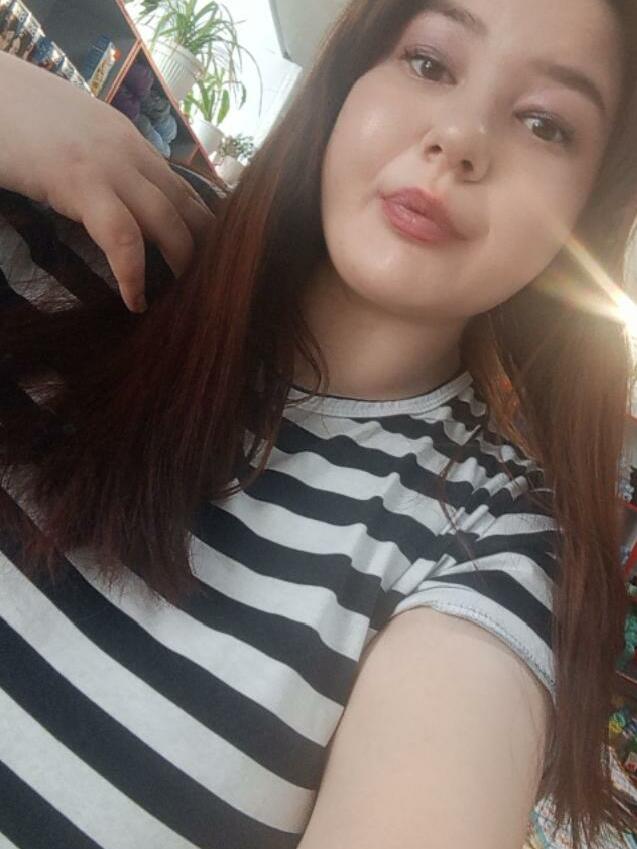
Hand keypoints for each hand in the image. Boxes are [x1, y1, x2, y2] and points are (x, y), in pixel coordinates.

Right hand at [0, 52, 212, 311]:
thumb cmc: (20, 115)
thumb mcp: (77, 135)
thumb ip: (106, 163)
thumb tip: (121, 200)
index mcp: (131, 141)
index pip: (183, 188)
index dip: (202, 228)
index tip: (208, 261)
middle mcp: (131, 150)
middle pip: (187, 205)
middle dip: (203, 250)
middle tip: (205, 286)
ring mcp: (109, 165)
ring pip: (167, 220)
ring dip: (180, 263)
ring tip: (179, 298)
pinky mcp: (81, 183)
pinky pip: (122, 236)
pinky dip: (133, 274)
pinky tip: (135, 300)